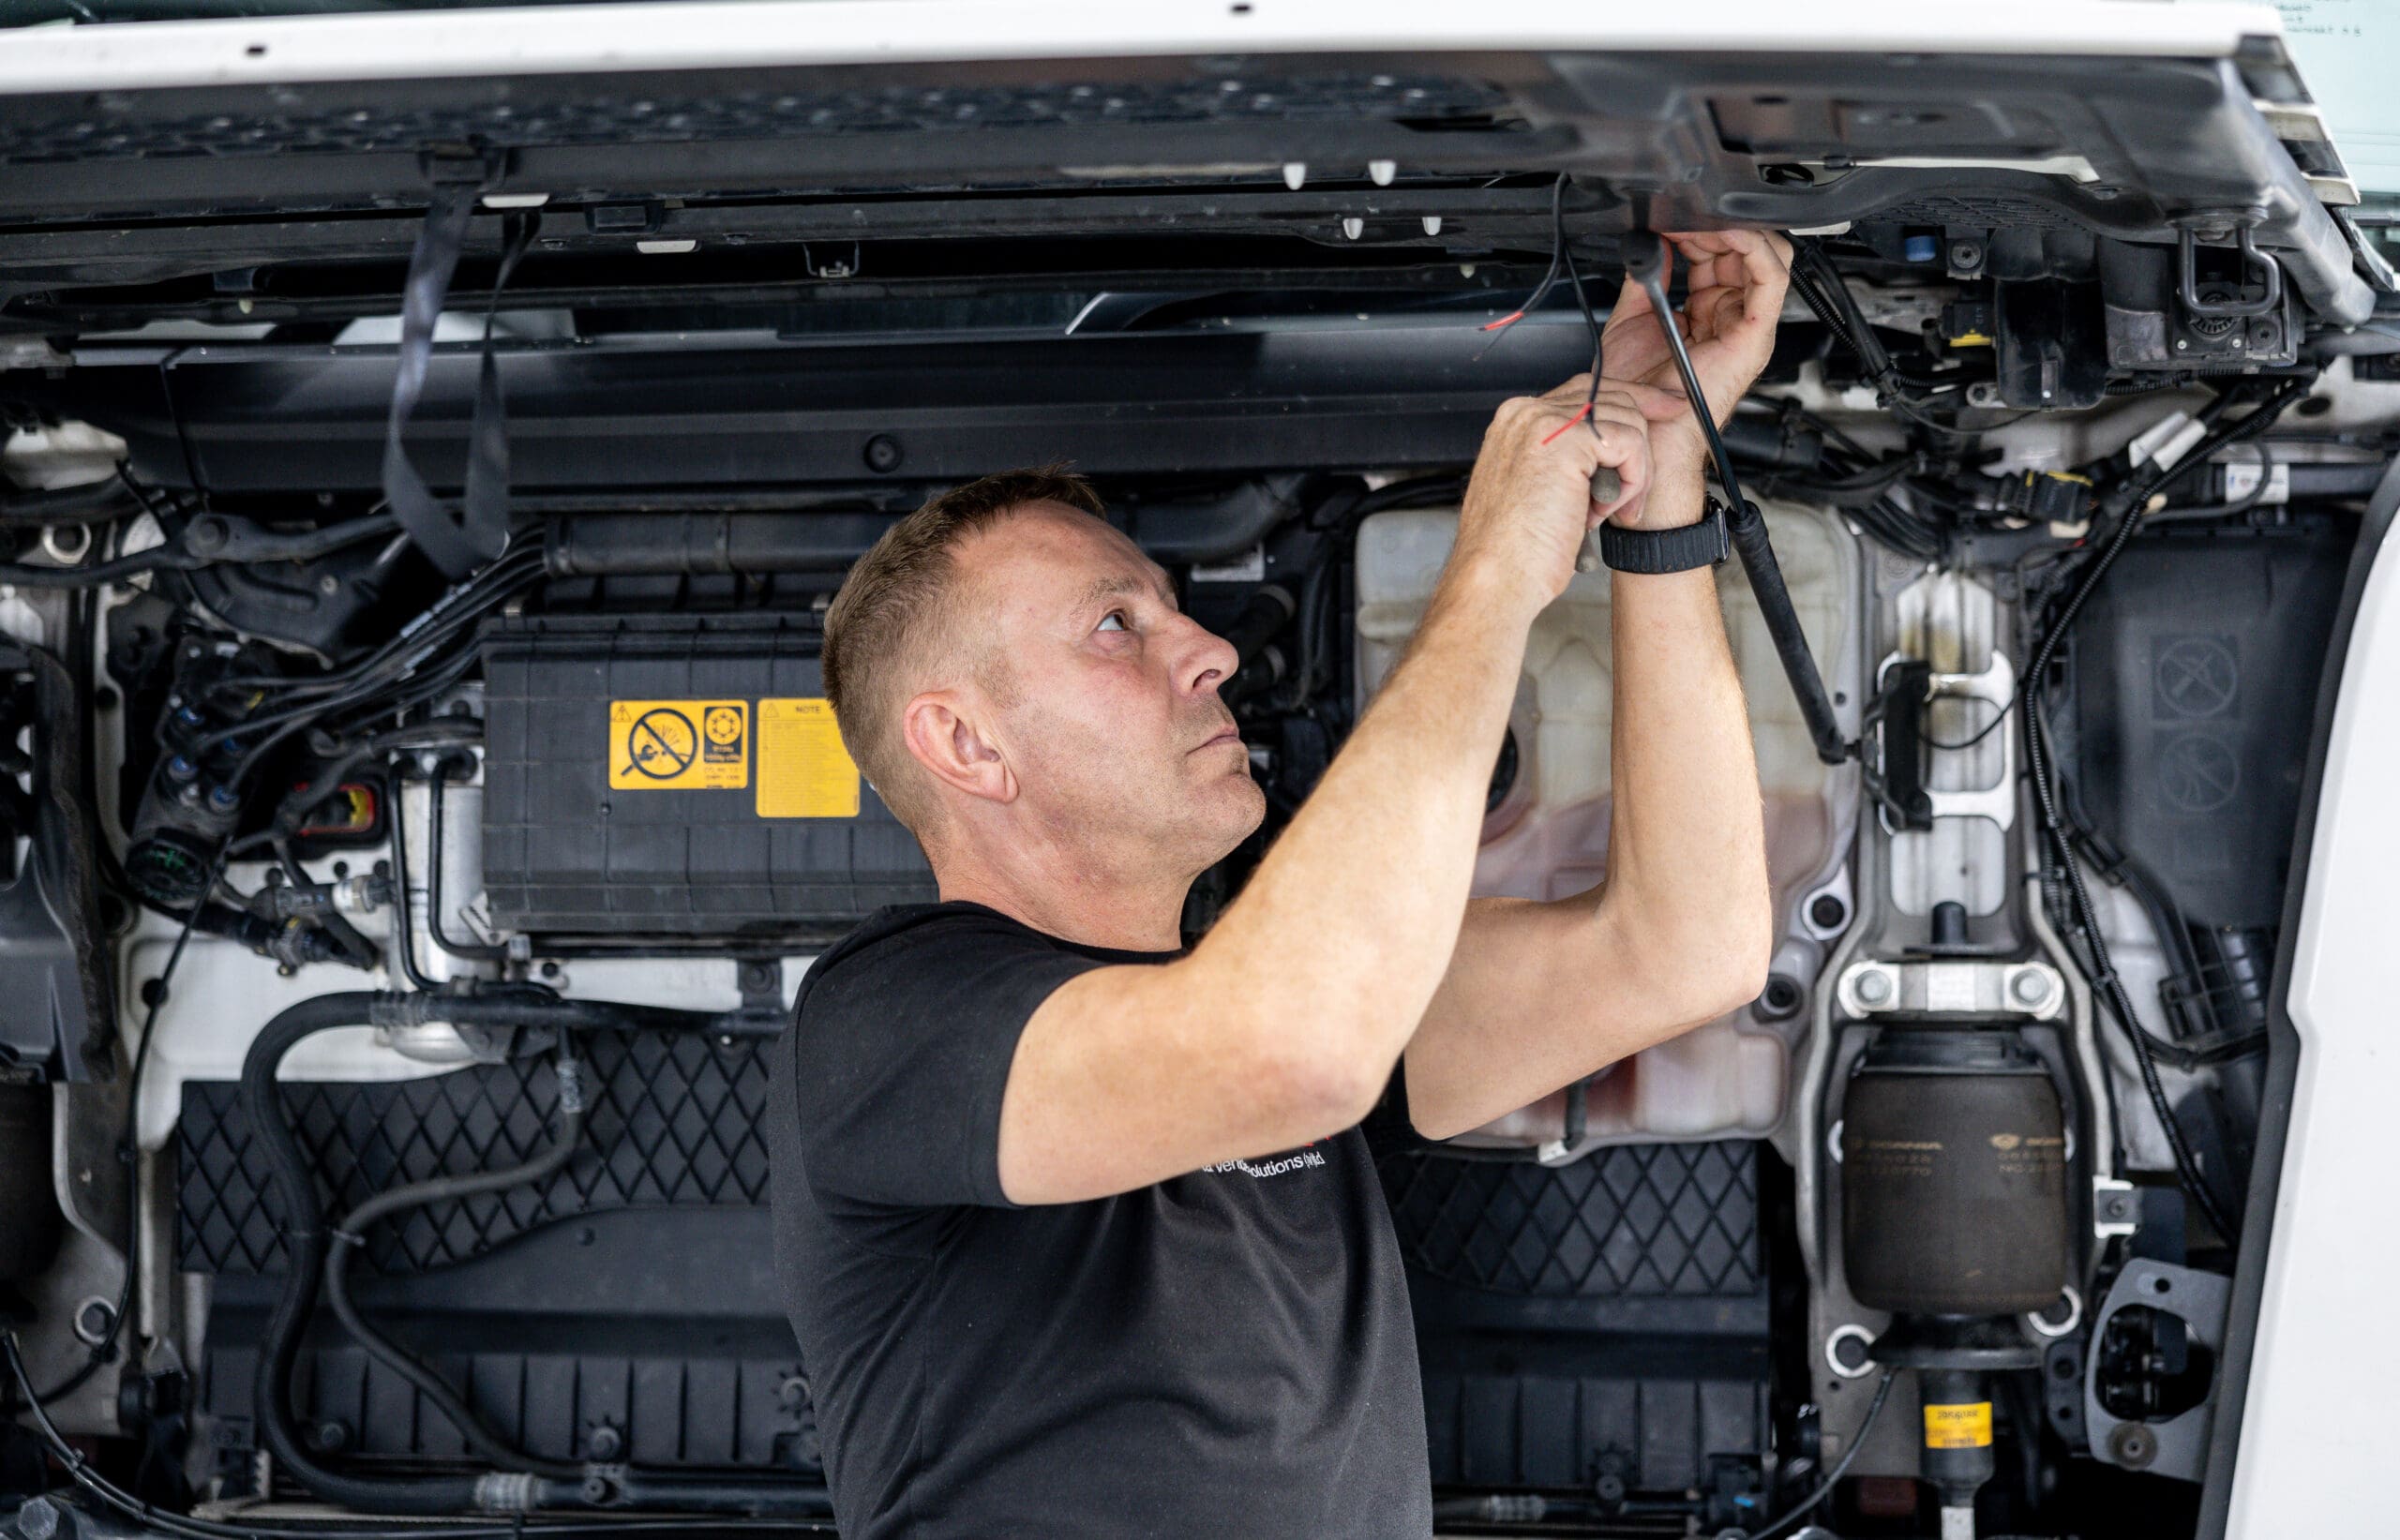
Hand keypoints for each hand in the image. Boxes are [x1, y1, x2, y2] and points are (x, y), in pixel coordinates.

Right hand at [1449, 374, 1680, 615]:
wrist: (1497, 578)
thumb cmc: (1515, 552)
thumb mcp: (1542, 492)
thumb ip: (1568, 461)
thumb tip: (1613, 452)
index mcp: (1517, 422)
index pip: (1587, 392)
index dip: (1632, 402)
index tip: (1665, 409)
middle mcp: (1527, 413)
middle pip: (1613, 396)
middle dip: (1643, 438)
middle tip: (1642, 486)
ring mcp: (1545, 422)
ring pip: (1627, 421)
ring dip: (1633, 473)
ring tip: (1608, 513)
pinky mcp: (1568, 442)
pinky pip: (1630, 444)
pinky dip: (1632, 481)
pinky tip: (1605, 512)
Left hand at [1600, 229, 1792, 483]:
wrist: (1639, 429)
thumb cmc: (1638, 393)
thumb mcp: (1634, 319)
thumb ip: (1646, 279)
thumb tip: (1654, 244)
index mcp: (1708, 311)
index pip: (1720, 253)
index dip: (1698, 229)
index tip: (1669, 218)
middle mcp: (1732, 316)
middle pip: (1745, 249)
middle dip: (1714, 226)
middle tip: (1681, 217)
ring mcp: (1747, 326)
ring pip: (1767, 256)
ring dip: (1733, 231)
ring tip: (1698, 225)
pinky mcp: (1755, 335)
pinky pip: (1770, 279)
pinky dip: (1753, 247)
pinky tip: (1727, 233)